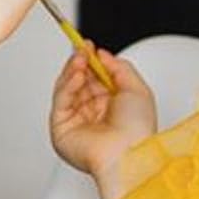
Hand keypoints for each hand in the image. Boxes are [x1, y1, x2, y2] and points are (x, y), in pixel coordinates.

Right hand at [49, 45, 156, 198]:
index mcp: (110, 106)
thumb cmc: (137, 130)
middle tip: (82, 48)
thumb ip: (119, 67)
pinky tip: (77, 74)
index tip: (88, 45)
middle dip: (79, 62)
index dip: (90, 61)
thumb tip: (101, 54)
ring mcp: (76, 121)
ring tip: (81, 59)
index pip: (94, 78)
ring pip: (67, 88)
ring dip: (72, 70)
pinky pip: (60, 100)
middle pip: (78, 81)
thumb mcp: (137, 88)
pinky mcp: (61, 129)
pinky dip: (67, 84)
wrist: (128, 153)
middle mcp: (92, 113)